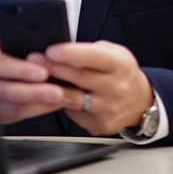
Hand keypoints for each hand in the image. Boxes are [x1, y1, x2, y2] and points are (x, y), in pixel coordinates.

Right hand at [0, 27, 84, 124]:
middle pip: (7, 91)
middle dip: (35, 92)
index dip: (21, 70)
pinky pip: (18, 115)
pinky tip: (53, 104)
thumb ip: (15, 38)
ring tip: (60, 98)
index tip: (43, 72)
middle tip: (58, 92)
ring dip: (39, 104)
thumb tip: (38, 39)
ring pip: (14, 107)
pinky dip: (37, 110)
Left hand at [28, 40, 153, 135]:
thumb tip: (58, 49)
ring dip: (49, 87)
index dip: (71, 54)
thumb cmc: (119, 71)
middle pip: (79, 78)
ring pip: (72, 98)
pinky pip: (72, 112)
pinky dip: (58, 102)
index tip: (51, 50)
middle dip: (53, 68)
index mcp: (120, 65)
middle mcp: (116, 88)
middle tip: (32, 60)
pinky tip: (47, 94)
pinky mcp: (99, 125)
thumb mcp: (112, 53)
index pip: (94, 58)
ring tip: (32, 78)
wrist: (139, 101)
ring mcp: (108, 109)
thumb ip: (89, 50)